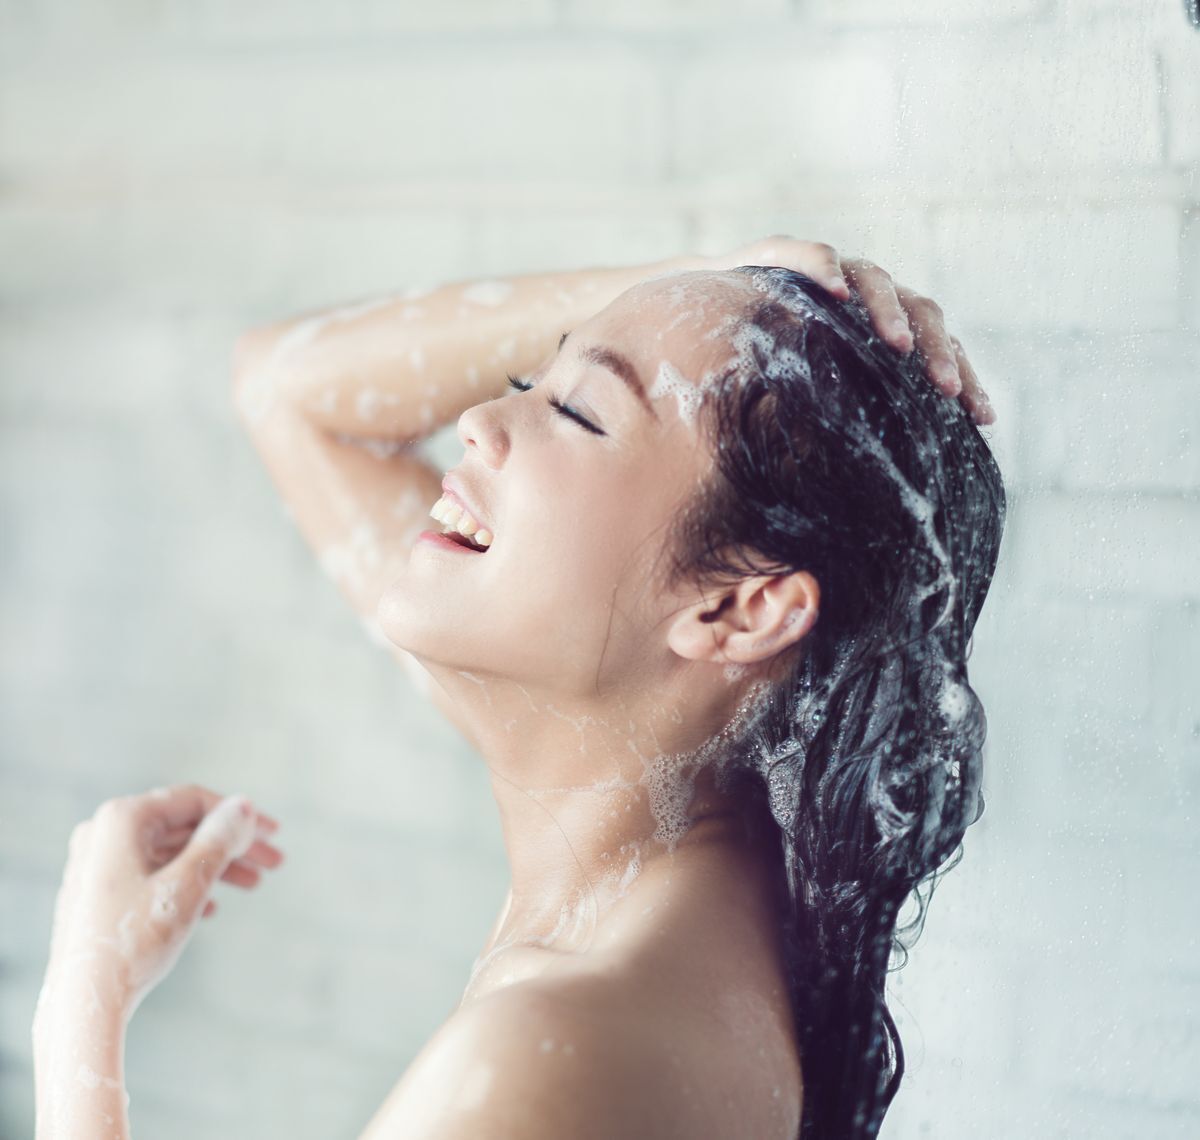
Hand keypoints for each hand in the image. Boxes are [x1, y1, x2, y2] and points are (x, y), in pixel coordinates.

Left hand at [36, 786, 283, 1026]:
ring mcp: (97, 864)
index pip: (193, 801)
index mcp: (123, 820)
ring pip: (171, 852)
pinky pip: (153, 874)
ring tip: (253, 885)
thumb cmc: (134, 941)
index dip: (240, 815)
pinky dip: (187, 883)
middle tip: (273, 862)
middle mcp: (105, 833)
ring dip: (215, 865)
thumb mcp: (188, 884)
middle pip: (184, 827)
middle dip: (232, 845)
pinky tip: (213, 906)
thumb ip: (219, 839)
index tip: (273, 834)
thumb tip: (243, 806)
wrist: (84, 1004)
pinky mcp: (97, 893)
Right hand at [709, 235, 994, 424]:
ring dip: (890, 313)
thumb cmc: (768, 367)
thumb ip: (846, 425)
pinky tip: (837, 289)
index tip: (983, 420)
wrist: (704, 313)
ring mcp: (833, 273)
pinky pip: (814, 255)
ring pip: (877, 281)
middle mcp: (870, 296)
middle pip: (922, 312)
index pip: (939, 348)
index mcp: (887, 330)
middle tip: (947, 390)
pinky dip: (827, 268)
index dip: (964, 381)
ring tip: (898, 346)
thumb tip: (875, 487)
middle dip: (938, 352)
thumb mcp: (814, 402)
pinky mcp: (785, 254)